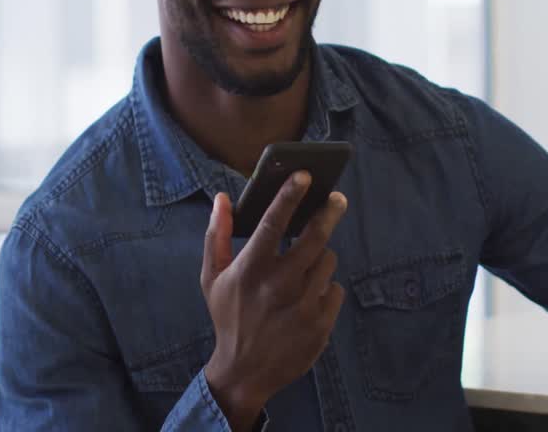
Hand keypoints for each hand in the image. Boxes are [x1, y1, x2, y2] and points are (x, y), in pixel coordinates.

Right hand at [199, 171, 347, 430]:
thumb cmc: (228, 317)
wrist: (243, 373)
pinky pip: (334, 288)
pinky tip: (308, 297)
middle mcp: (278, 285)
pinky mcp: (321, 324)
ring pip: (327, 260)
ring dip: (320, 257)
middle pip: (315, 237)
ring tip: (306, 267)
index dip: (289, 195)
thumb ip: (216, 235)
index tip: (304, 174)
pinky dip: (324, 287)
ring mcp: (303, 305)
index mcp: (251, 269)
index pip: (273, 222)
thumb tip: (222, 198)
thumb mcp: (212, 278)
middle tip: (335, 199)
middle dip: (328, 212)